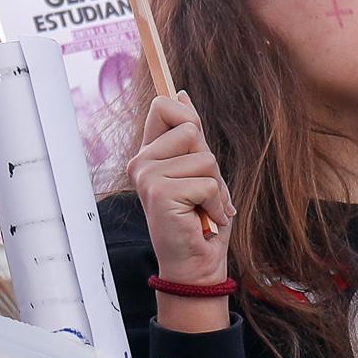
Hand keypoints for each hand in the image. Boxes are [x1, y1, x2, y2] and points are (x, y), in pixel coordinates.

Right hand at [128, 92, 233, 284]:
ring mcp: (146, 176)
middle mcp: (141, 162)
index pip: (164, 107)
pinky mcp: (159, 192)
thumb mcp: (199, 171)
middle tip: (202, 191)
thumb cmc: (201, 221)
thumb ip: (190, 137)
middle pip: (191, 128)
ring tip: (203, 208)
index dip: (187, 116)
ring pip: (204, 158)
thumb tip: (181, 92)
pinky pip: (207, 183)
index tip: (195, 138)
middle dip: (209, 161)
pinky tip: (204, 219)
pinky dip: (216, 205)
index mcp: (149, 154)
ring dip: (216, 187)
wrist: (196, 265)